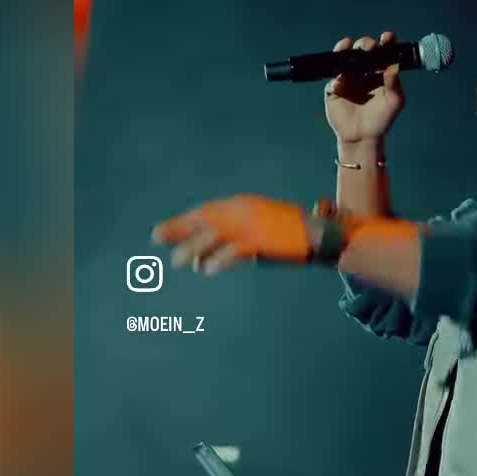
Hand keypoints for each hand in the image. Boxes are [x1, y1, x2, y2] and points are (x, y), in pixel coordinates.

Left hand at [151, 195, 311, 275]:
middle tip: (157, 237)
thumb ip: (231, 244)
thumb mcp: (256, 237)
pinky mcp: (262, 240)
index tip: (162, 232)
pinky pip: (235, 250)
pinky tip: (208, 269)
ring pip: (215, 235)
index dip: (183, 222)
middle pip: (205, 220)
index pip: (205, 213)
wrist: (319, 234)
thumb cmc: (288, 238)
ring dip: (194, 247)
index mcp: (242, 206)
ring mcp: (252, 224)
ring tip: (177, 261)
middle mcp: (243, 210)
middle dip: (180, 228)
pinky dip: (221, 259)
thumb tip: (202, 263)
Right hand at [324, 31, 404, 144]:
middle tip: (369, 46)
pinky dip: (335, 78)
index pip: (382, 51)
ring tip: (346, 46)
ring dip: (344, 49)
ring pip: (343, 58)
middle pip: (362, 50)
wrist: (363, 136)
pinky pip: (332, 79)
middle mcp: (363, 70)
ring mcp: (347, 77)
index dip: (385, 42)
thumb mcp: (394, 102)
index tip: (388, 37)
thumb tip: (395, 66)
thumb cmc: (382, 118)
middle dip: (365, 44)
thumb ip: (394, 84)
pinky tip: (340, 81)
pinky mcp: (334, 88)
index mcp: (379, 70)